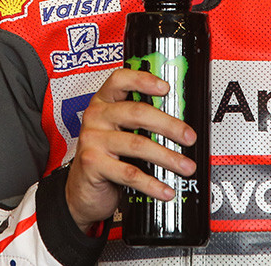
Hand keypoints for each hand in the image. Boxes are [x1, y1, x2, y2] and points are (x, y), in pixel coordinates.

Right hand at [65, 68, 197, 232]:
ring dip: (167, 157)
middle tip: (189, 137)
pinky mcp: (92, 164)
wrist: (81, 190)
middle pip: (137, 113)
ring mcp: (92, 140)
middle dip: (169, 125)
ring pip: (137, 144)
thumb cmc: (106, 156)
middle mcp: (96, 116)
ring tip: (185, 166)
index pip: (120, 80)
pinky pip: (129, 173)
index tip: (166, 88)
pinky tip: (165, 190)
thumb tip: (179, 124)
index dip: (143, 80)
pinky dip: (152, 184)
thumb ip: (140, 122)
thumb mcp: (119, 132)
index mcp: (104, 102)